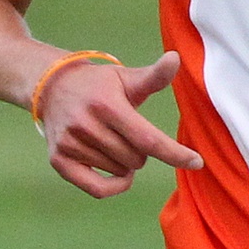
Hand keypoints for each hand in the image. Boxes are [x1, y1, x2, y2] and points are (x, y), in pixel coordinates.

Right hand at [41, 50, 204, 198]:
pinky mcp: (59, 160)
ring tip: (114, 142)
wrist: (51, 87)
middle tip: (129, 134)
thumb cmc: (99, 85)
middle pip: (137, 159)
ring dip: (126, 163)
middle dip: (142, 152)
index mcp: (107, 105)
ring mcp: (70, 144)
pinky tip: (122, 176)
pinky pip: (98, 189)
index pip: (148, 139)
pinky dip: (115, 186)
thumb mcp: (126, 78)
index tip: (197, 162)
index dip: (175, 154)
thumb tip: (176, 58)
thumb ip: (154, 76)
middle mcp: (86, 125)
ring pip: (121, 172)